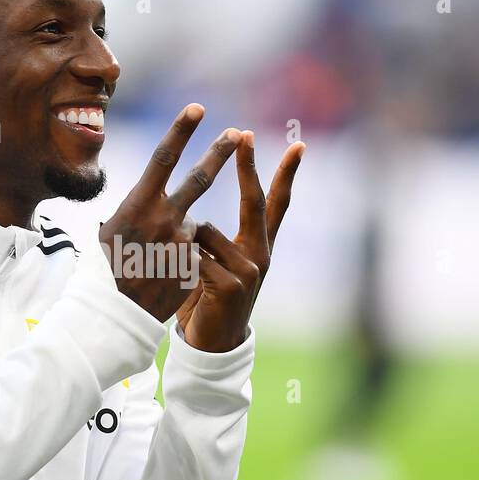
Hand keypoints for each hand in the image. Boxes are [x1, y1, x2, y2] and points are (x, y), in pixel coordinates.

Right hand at [99, 104, 242, 320]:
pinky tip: (162, 277)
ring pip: (192, 227)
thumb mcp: (112, 230)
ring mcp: (182, 242)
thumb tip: (156, 200)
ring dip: (179, 237)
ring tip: (156, 258)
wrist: (113, 315)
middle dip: (220, 153)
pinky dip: (181, 261)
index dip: (181, 131)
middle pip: (199, 179)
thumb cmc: (103, 270)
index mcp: (139, 205)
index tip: (198, 109)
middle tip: (237, 134)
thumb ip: (139, 210)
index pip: (163, 158)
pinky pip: (192, 254)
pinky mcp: (193, 263)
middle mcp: (164, 218)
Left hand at [176, 130, 303, 352]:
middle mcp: (260, 255)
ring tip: (180, 270)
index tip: (298, 146)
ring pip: (207, 230)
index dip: (286, 174)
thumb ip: (210, 241)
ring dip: (186, 242)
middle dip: (248, 167)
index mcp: (258, 247)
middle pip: (255, 202)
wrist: (210, 344)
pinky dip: (182, 261)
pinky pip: (198, 254)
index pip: (275, 204)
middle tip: (244, 134)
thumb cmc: (206, 300)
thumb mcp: (214, 265)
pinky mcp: (233, 283)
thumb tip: (194, 216)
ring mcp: (250, 269)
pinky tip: (182, 281)